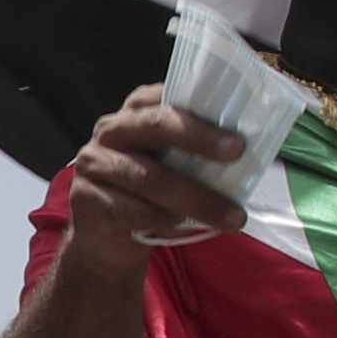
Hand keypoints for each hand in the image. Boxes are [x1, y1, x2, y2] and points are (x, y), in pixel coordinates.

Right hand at [52, 87, 249, 269]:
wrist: (107, 239)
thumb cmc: (149, 194)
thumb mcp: (171, 164)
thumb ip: (195, 151)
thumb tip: (251, 153)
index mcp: (137, 112)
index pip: (166, 99)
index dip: (202, 112)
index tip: (239, 136)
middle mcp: (111, 130)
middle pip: (156, 126)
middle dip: (200, 140)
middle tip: (237, 154)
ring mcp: (95, 163)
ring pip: (151, 178)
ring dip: (197, 200)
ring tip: (233, 216)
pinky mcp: (85, 198)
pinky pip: (132, 211)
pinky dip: (166, 223)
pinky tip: (186, 230)